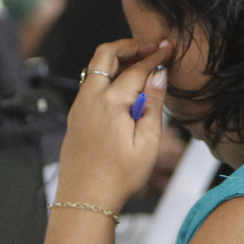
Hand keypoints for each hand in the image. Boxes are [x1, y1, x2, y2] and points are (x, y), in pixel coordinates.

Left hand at [55, 39, 171, 213]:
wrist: (85, 198)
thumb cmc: (118, 177)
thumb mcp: (148, 143)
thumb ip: (154, 105)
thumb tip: (159, 76)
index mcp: (111, 103)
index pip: (137, 68)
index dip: (155, 56)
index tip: (168, 48)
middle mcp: (90, 98)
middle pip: (106, 54)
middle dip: (129, 45)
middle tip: (149, 47)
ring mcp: (79, 106)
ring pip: (95, 67)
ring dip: (116, 59)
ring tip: (139, 64)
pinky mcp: (76, 115)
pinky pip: (90, 84)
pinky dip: (107, 75)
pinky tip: (123, 87)